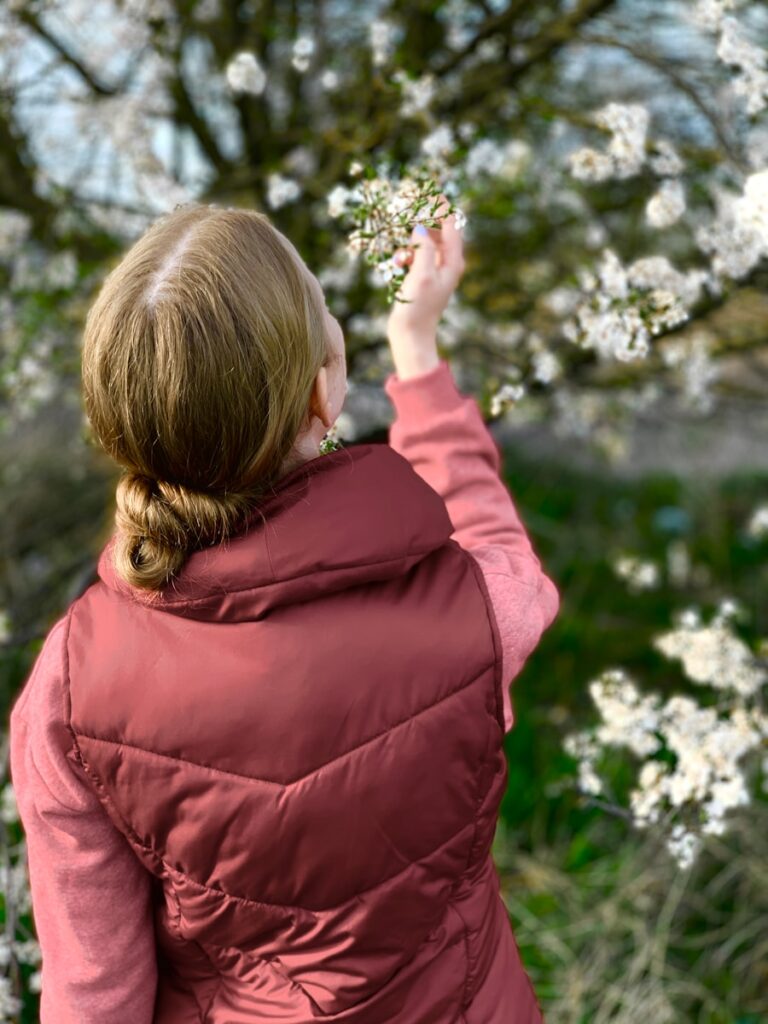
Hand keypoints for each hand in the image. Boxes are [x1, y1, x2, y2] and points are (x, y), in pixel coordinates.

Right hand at [386, 194, 464, 379]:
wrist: (411, 334)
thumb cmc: (418, 307)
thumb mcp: (421, 275)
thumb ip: (423, 248)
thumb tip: (420, 227)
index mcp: (453, 260)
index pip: (451, 223)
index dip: (440, 204)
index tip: (427, 189)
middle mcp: (448, 262)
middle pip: (437, 229)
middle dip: (421, 219)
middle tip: (404, 206)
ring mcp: (435, 269)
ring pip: (423, 241)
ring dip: (410, 240)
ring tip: (400, 252)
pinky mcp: (422, 276)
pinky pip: (415, 254)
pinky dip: (406, 254)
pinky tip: (398, 263)